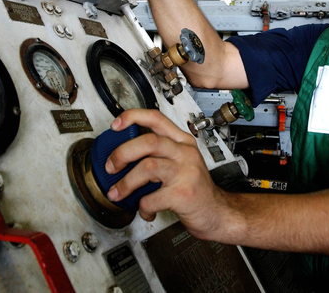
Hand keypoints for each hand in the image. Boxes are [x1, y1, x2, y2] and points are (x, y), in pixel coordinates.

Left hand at [106, 109, 228, 239]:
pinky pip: (152, 198)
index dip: (132, 117)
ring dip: (126, 182)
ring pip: (147, 166)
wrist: (217, 212)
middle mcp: (185, 153)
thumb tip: (123, 155)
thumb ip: (159, 154)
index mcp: (182, 141)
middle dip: (122, 153)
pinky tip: (146, 211)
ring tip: (117, 192)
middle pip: (148, 141)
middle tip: (111, 166)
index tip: (115, 125)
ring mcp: (185, 172)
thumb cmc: (195, 188)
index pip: (156, 118)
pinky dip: (142, 207)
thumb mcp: (181, 162)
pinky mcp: (183, 194)